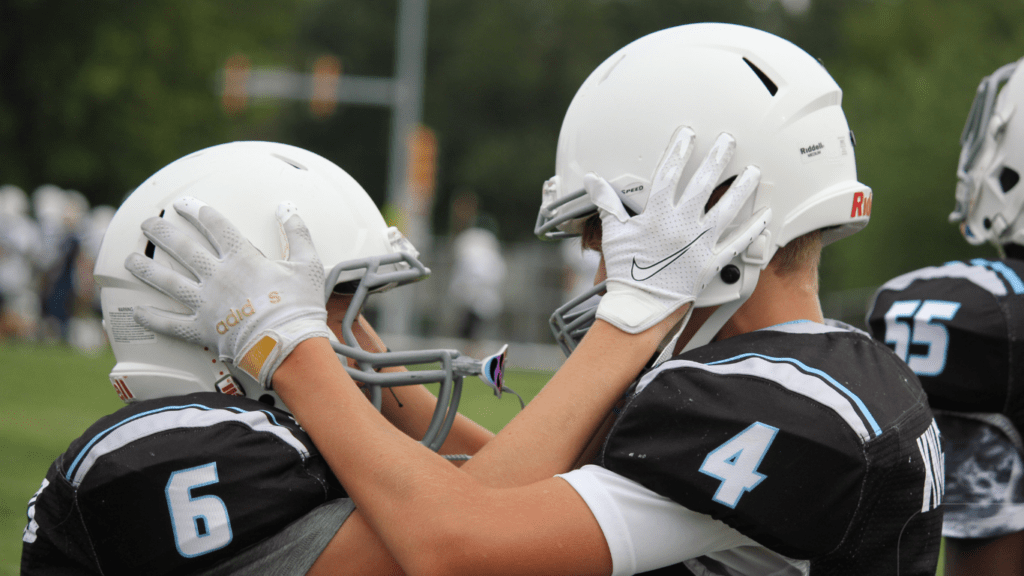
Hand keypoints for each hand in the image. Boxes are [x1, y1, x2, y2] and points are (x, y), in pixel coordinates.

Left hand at [125, 197, 330, 388]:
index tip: (183, 204)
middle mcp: (217, 276)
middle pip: (182, 248)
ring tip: (129, 260)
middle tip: (146, 224)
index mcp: (242, 258)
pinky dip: (153, 319)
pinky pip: (170, 323)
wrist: (288, 345)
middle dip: (161, 232)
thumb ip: (297, 233)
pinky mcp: (202, 329)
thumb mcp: (308, 265)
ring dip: (146, 269)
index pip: (215, 226)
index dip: (197, 211)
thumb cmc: (300, 306)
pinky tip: (137, 312)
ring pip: (168, 281)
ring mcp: (206, 303)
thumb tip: (287, 207)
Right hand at [585, 127, 769, 333]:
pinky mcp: (712, 262)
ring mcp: (699, 244)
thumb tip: (593, 181)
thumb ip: (607, 203)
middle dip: (717, 159)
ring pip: (726, 209)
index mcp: (657, 215)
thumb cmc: (625, 272)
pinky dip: (752, 229)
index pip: (669, 173)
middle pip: (703, 184)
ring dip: (742, 188)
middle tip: (728, 141)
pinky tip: (764, 215)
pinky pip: (737, 243)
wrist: (640, 307)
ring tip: (753, 171)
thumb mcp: (613, 234)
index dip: (679, 151)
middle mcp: (681, 225)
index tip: (688, 135)